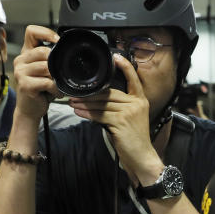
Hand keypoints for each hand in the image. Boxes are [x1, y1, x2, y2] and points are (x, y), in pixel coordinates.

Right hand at [13, 25, 60, 121]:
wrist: (30, 110)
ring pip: (46, 67)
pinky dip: (55, 89)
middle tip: (58, 75)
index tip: (57, 41)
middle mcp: (20, 60)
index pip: (31, 31)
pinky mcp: (25, 84)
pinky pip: (47, 82)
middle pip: (42, 51)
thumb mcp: (45, 71)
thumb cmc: (39, 90)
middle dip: (55, 63)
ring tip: (57, 86)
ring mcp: (21, 72)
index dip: (46, 32)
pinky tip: (55, 93)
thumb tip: (65, 50)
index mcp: (26, 53)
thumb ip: (50, 59)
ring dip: (57, 79)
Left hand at [68, 55, 158, 179]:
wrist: (141, 157)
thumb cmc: (133, 139)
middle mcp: (137, 103)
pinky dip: (88, 113)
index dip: (125, 66)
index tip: (116, 57)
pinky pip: (100, 115)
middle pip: (110, 93)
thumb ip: (119, 107)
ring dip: (85, 104)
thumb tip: (98, 100)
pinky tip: (79, 112)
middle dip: (90, 94)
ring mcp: (130, 112)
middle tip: (75, 95)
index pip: (134, 79)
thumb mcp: (130, 119)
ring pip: (103, 104)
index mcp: (141, 100)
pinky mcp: (121, 122)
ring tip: (73, 103)